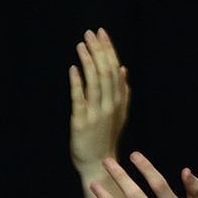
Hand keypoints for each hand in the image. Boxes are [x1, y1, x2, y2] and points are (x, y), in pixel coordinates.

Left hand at [68, 28, 129, 174]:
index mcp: (119, 101)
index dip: (108, 49)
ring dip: (88, 61)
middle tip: (90, 34)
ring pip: (94, 82)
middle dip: (98, 50)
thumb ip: (122, 91)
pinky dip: (77, 83)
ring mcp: (96, 114)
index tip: (101, 33)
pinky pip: (79, 100)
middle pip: (106, 72)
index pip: (115, 69)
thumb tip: (123, 69)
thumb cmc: (106, 137)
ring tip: (81, 46)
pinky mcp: (81, 123)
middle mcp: (110, 105)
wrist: (98, 163)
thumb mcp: (119, 113)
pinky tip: (73, 69)